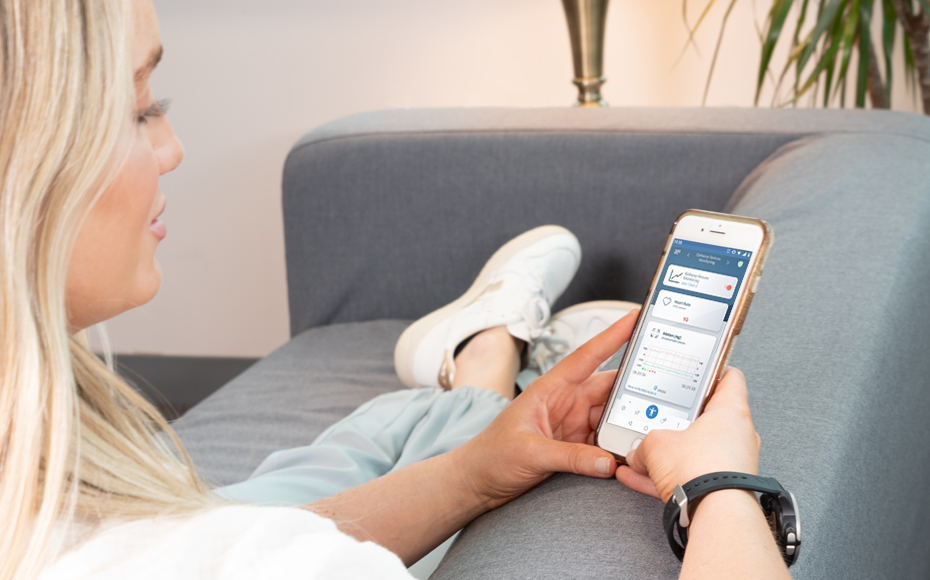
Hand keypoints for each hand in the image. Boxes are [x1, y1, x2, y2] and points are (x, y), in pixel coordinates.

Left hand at [449, 310, 637, 509]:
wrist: (478, 483)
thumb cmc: (491, 456)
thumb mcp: (529, 453)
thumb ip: (569, 458)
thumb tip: (607, 462)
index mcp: (550, 389)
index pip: (587, 356)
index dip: (612, 336)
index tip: (635, 317)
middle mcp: (565, 402)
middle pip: (609, 389)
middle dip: (636, 386)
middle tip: (668, 385)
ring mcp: (572, 424)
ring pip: (612, 416)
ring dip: (630, 421)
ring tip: (654, 425)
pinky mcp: (576, 446)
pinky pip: (607, 442)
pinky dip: (621, 446)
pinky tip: (635, 450)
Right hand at [615, 368, 760, 500]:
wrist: (714, 514)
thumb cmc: (700, 469)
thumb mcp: (656, 443)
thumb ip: (645, 443)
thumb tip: (638, 453)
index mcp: (731, 412)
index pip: (730, 379)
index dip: (714, 370)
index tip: (701, 368)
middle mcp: (738, 437)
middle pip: (707, 419)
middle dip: (679, 421)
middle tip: (659, 416)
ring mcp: (732, 465)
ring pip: (694, 452)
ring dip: (668, 454)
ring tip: (639, 454)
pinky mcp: (722, 489)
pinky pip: (688, 478)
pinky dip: (664, 478)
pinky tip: (638, 479)